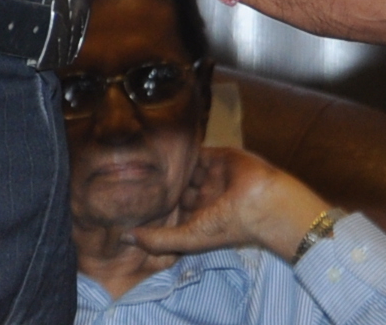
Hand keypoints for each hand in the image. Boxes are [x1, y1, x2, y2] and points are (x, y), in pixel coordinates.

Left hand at [135, 146, 330, 261]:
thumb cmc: (225, 226)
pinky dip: (184, 150)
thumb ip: (157, 240)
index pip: (170, 215)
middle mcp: (203, 199)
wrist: (260, 203)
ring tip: (142, 158)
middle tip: (128, 177)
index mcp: (197, 220)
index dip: (153, 210)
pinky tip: (162, 146)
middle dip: (159, 187)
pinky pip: (197, 152)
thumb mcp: (188, 239)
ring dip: (169, 168)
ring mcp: (210, 177)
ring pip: (184, 171)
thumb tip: (125, 239)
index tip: (126, 204)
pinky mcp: (218, 157)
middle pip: (175, 191)